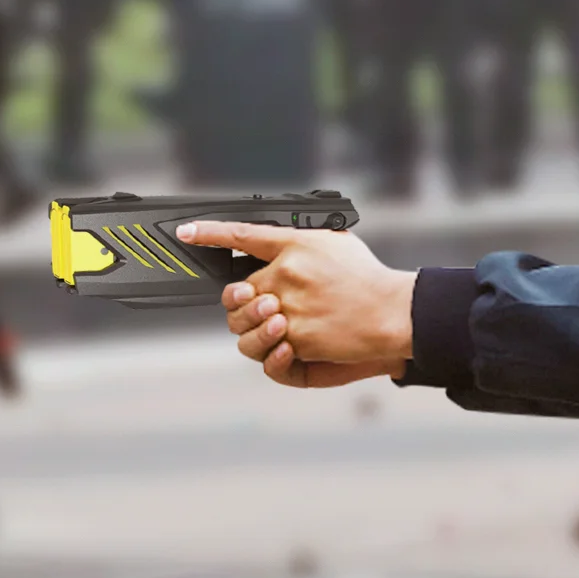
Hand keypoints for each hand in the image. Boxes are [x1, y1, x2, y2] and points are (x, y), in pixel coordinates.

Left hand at [179, 218, 414, 386]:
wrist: (392, 312)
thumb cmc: (368, 279)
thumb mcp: (335, 243)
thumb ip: (301, 241)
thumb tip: (278, 240)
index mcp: (296, 245)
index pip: (243, 235)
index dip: (209, 233)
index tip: (186, 232)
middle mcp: (287, 272)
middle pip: (238, 289)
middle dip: (245, 301)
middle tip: (265, 305)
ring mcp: (288, 305)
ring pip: (244, 321)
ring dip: (255, 325)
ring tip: (277, 323)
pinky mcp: (294, 335)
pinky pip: (266, 344)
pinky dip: (277, 345)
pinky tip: (295, 340)